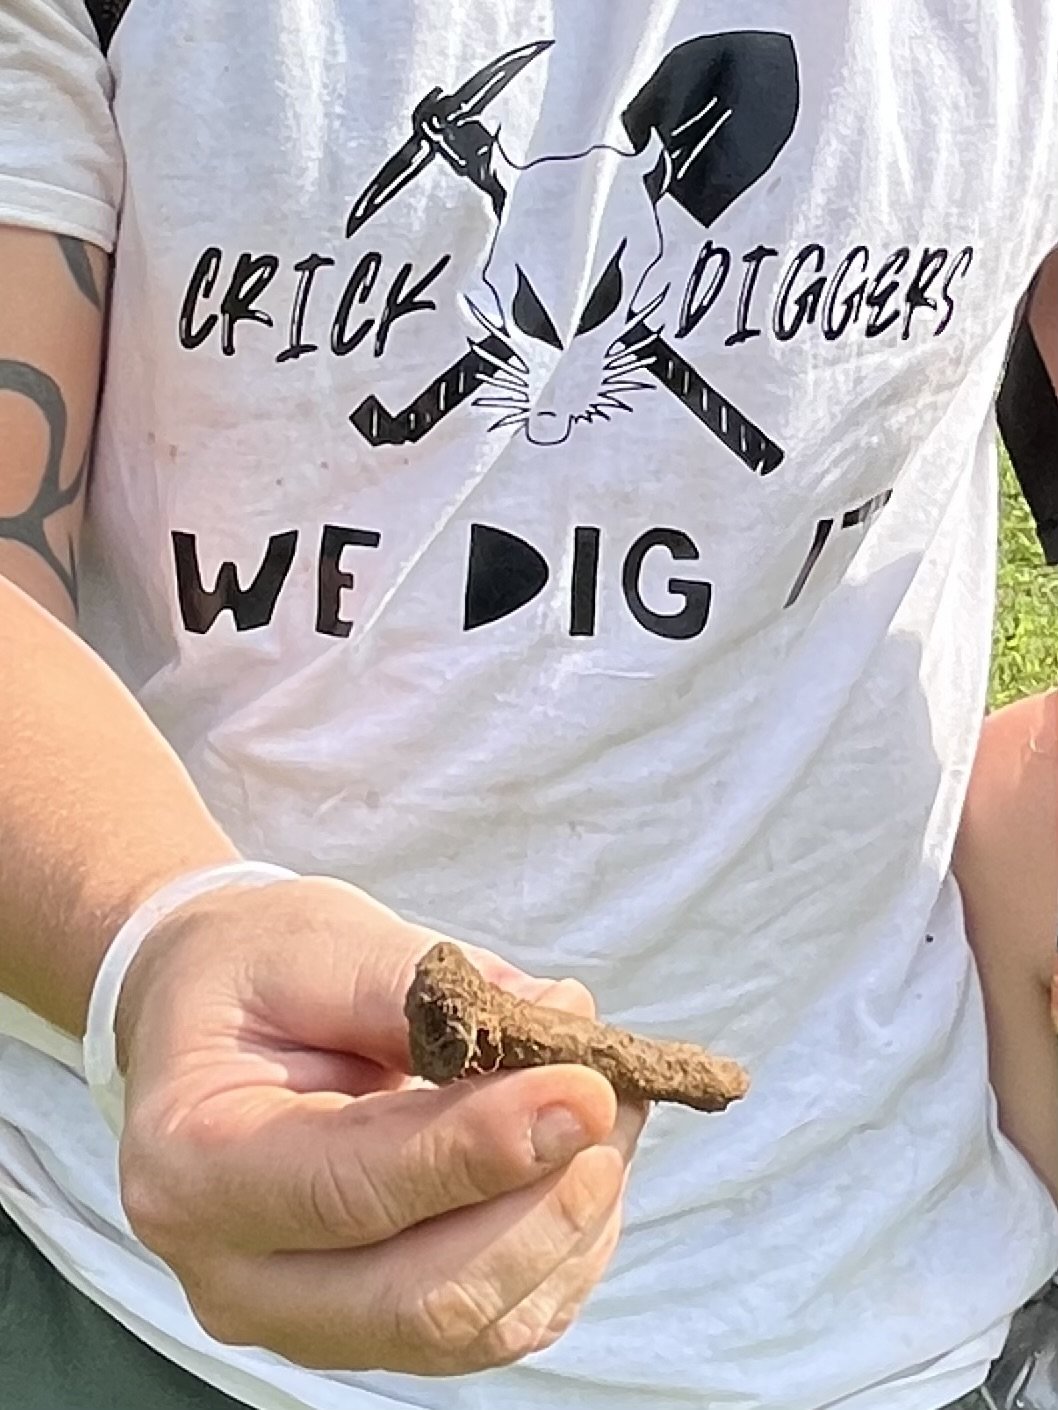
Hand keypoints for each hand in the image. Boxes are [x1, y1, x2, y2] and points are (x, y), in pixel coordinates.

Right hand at [115, 876, 643, 1373]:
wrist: (212, 1020)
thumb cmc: (256, 970)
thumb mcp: (320, 942)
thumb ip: (428, 990)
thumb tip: (562, 1022)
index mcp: (195, 1165)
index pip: (352, 1188)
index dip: (482, 1148)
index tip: (585, 1090)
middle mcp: (233, 1274)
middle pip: (419, 1299)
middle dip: (546, 1207)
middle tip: (619, 1102)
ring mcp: (301, 1319)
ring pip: (472, 1327)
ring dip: (571, 1227)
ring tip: (613, 1113)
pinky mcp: (369, 1327)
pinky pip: (493, 1326)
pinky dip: (562, 1254)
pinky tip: (580, 1164)